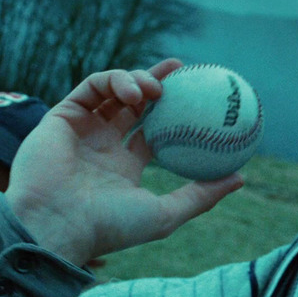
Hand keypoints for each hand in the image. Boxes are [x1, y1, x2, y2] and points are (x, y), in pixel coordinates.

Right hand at [5, 59, 243, 265]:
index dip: (173, 113)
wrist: (57, 225)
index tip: (199, 97)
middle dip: (156, 83)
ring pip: (111, 91)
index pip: (150, 131)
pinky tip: (135, 91)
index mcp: (122, 168)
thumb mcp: (166, 214)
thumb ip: (200, 195)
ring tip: (157, 89)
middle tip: (182, 70)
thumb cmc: (109, 226)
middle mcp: (100, 146)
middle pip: (131, 105)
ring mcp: (80, 130)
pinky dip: (114, 81)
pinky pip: (90, 87)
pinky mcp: (60, 116)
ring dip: (137, 81)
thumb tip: (240, 177)